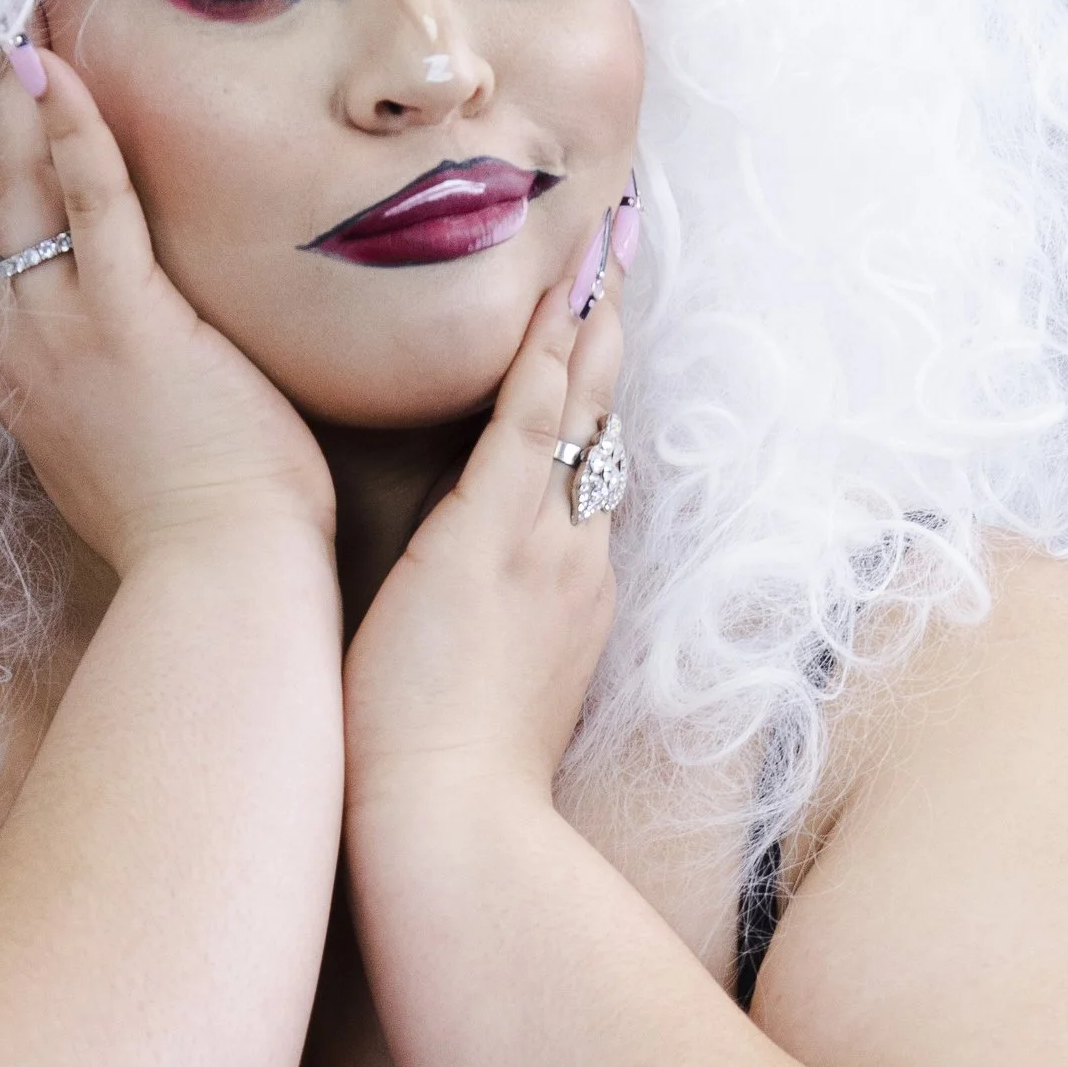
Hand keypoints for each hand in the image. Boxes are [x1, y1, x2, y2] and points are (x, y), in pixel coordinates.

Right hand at [0, 44, 334, 574]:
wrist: (218, 579)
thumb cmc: (200, 536)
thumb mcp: (135, 458)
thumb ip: (126, 401)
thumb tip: (159, 375)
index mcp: (28, 384)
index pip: (6, 263)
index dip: (5, 190)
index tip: (8, 126)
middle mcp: (25, 351)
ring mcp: (65, 333)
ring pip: (25, 195)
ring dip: (22, 109)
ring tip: (20, 36)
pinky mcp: (124, 319)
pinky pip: (90, 202)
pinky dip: (74, 130)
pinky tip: (61, 70)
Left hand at [341, 224, 627, 819]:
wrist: (453, 827)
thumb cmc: (448, 782)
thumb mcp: (486, 696)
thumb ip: (489, 641)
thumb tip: (457, 616)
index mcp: (569, 593)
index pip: (586, 477)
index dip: (594, 404)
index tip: (600, 340)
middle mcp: (573, 557)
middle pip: (600, 426)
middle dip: (607, 339)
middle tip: (619, 251)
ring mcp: (540, 546)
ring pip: (576, 411)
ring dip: (585, 321)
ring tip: (600, 238)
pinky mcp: (490, 541)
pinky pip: (527, 428)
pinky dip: (543, 358)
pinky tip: (557, 298)